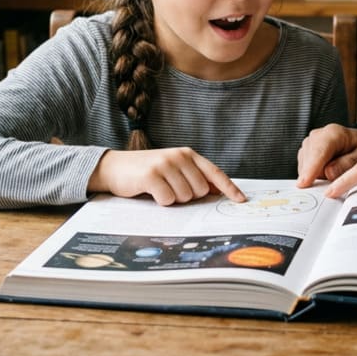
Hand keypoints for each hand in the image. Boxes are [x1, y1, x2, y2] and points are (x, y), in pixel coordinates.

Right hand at [88, 148, 246, 205]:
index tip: (241, 200)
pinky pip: (168, 200)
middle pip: (200, 191)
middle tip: (170, 188)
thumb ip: (194, 177)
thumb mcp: (173, 169)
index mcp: (188, 154)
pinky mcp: (152, 175)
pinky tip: (150, 192)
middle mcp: (179, 156)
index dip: (229, 188)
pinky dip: (160, 201)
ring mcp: (166, 164)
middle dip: (187, 196)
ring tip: (159, 188)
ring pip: (185, 197)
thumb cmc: (147, 171)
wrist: (115, 167)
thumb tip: (217, 192)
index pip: (215, 173)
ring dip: (172, 199)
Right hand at [296, 124, 356, 187]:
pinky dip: (315, 176)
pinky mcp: (305, 153)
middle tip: (339, 180)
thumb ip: (348, 164)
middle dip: (319, 176)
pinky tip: (328, 172)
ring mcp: (309, 144)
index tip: (304, 183)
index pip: (318, 151)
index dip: (311, 168)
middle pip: (309, 162)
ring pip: (305, 168)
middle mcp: (317, 135)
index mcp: (334, 133)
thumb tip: (328, 173)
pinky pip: (305, 171)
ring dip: (318, 176)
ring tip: (336, 171)